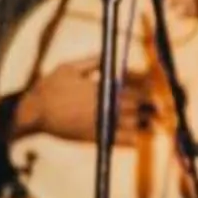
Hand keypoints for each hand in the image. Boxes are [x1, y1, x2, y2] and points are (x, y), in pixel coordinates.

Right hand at [18, 57, 164, 140]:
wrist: (33, 112)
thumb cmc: (50, 87)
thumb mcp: (70, 66)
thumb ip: (93, 61)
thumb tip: (111, 55)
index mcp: (103, 89)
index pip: (136, 89)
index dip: (151, 90)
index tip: (160, 89)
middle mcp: (105, 107)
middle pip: (139, 109)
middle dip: (153, 108)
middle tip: (164, 109)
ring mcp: (101, 124)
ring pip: (133, 126)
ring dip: (147, 125)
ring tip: (157, 125)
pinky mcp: (93, 137)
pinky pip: (118, 142)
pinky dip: (132, 141)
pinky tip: (139, 141)